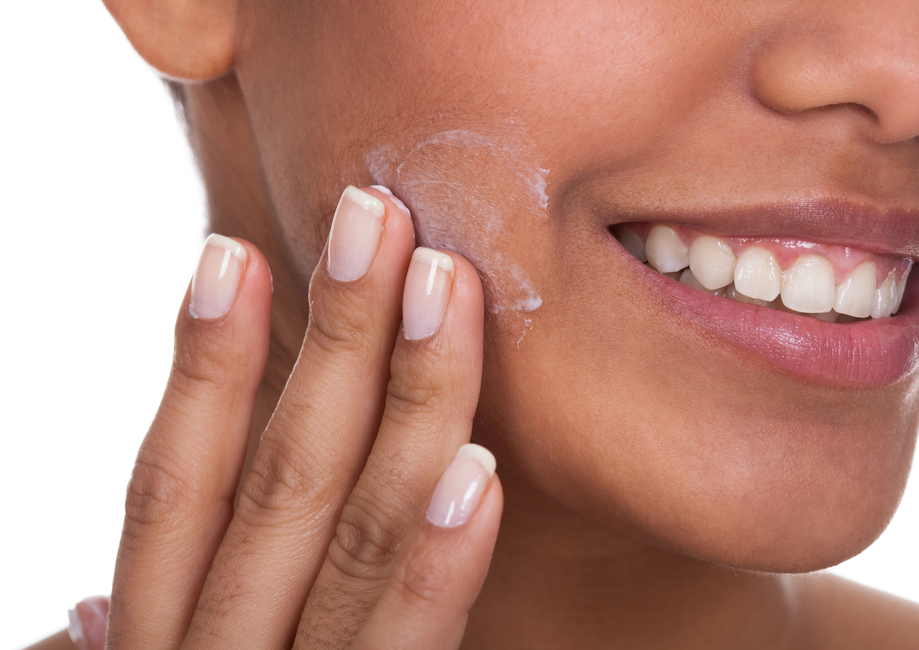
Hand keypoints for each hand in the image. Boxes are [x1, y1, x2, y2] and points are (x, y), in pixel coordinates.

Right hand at [103, 185, 500, 648]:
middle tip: (375, 217)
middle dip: (334, 339)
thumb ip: (160, 630)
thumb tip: (90, 599)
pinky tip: (478, 468)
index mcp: (168, 630)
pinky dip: (440, 561)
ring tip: (442, 287)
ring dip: (407, 403)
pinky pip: (413, 643)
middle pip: (281, 481)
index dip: (200, 367)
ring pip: (356, 534)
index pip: (172, 486)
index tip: (227, 252)